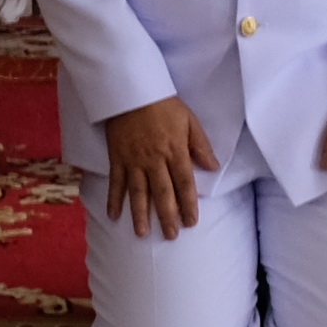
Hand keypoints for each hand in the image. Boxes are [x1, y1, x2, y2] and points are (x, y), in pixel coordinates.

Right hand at [100, 96, 218, 240]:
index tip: (191, 222)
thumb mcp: (189, 120)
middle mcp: (154, 160)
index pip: (184, 183)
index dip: (188, 204)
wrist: (132, 90)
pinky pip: (115, 181)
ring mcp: (134, 160)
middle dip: (167, 216)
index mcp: (174, 151)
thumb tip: (213, 167)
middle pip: (162, 192)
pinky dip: (113, 199)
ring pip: (138, 192)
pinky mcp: (117, 157)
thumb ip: (200, 145)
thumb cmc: (164, 104)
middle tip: (170, 236)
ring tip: (142, 234)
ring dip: (140, 214)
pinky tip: (113, 215)